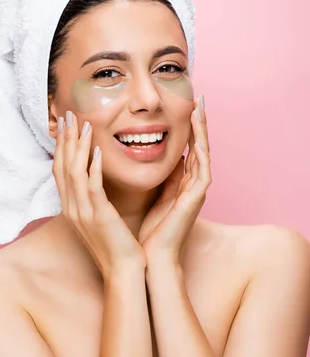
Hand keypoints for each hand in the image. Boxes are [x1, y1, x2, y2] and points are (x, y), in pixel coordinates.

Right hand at [52, 111, 146, 280]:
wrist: (123, 271)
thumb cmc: (115, 243)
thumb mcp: (98, 216)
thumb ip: (93, 196)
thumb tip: (96, 174)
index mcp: (70, 207)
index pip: (60, 170)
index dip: (62, 146)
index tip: (67, 125)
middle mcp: (71, 207)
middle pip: (62, 166)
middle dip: (66, 138)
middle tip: (70, 114)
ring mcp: (82, 212)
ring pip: (74, 172)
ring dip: (78, 146)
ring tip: (84, 124)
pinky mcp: (98, 216)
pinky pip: (92, 186)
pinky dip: (93, 166)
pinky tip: (97, 150)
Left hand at [137, 97, 211, 265]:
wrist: (153, 257)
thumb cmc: (152, 229)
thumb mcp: (155, 194)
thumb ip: (163, 176)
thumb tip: (162, 153)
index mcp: (183, 183)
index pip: (190, 148)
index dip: (190, 127)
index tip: (187, 105)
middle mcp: (194, 184)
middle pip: (200, 146)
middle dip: (200, 122)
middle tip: (199, 99)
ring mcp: (197, 191)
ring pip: (204, 153)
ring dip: (202, 131)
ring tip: (200, 109)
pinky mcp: (195, 199)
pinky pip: (202, 170)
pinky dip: (200, 152)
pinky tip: (197, 136)